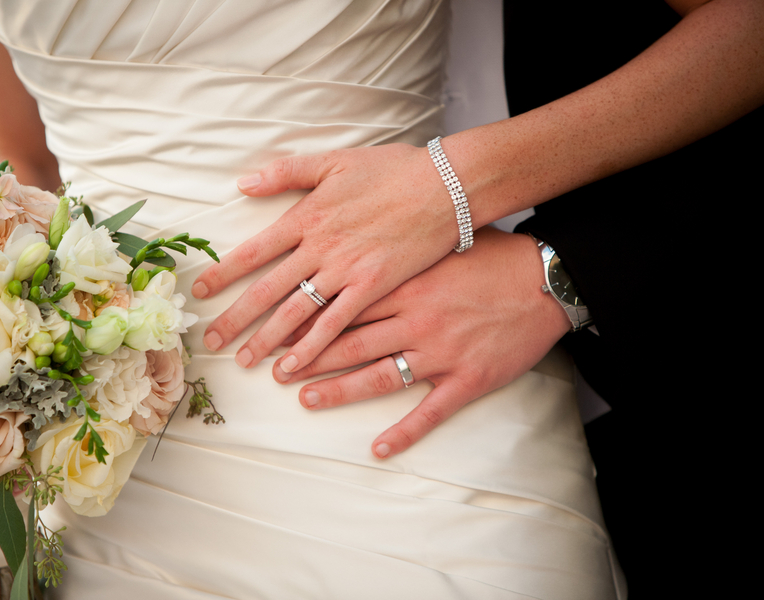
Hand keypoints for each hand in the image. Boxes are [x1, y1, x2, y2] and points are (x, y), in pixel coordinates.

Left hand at [193, 143, 469, 374]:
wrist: (445, 184)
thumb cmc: (393, 169)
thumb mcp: (334, 160)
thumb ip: (286, 172)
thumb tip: (243, 182)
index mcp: (307, 215)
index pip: (253, 250)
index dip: (224, 273)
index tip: (201, 291)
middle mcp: (319, 247)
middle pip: (267, 289)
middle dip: (236, 317)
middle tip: (211, 341)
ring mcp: (346, 270)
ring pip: (296, 312)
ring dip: (267, 339)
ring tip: (245, 360)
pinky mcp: (374, 287)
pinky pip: (336, 324)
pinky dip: (313, 347)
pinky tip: (294, 366)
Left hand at [272, 227, 571, 457]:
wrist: (546, 279)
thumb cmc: (493, 256)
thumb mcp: (441, 243)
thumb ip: (399, 248)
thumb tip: (360, 242)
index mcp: (407, 283)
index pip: (345, 305)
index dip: (308, 320)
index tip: (277, 328)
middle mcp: (417, 319)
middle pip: (351, 342)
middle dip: (309, 356)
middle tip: (274, 368)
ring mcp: (441, 352)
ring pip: (379, 376)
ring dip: (339, 390)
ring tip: (305, 398)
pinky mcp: (467, 379)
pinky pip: (430, 411)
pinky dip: (404, 433)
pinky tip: (379, 449)